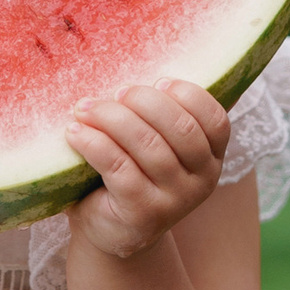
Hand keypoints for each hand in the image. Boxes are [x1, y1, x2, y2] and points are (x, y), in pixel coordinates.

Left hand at [64, 80, 232, 258]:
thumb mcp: (155, 145)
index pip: (215, 119)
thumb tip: (134, 59)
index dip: (186, 94)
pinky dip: (94, 143)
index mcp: (212, 158)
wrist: (110, 231)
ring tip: (83, 108)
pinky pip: (119, 168)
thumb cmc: (130, 175)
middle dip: (143, 101)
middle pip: (180, 127)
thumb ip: (158, 117)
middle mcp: (202, 181)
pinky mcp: (143, 214)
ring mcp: (176, 201)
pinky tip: (74, 132)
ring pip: (147, 145)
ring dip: (110, 118)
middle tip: (114, 93)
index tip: (156, 81)